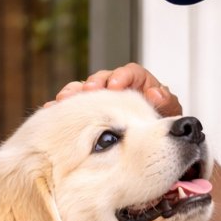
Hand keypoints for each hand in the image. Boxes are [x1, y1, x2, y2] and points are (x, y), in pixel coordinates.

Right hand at [45, 63, 182, 116]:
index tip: (115, 86)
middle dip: (94, 84)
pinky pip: (75, 107)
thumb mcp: (169, 115)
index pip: (130, 73)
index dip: (122, 77)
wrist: (155, 147)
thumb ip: (166, 103)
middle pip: (103, 79)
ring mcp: (102, 100)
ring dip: (74, 94)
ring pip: (86, 91)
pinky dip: (64, 108)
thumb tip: (156, 94)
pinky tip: (51, 111)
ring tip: (63, 100)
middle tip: (88, 91)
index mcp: (140, 84)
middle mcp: (118, 88)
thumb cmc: (163, 127)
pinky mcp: (89, 112)